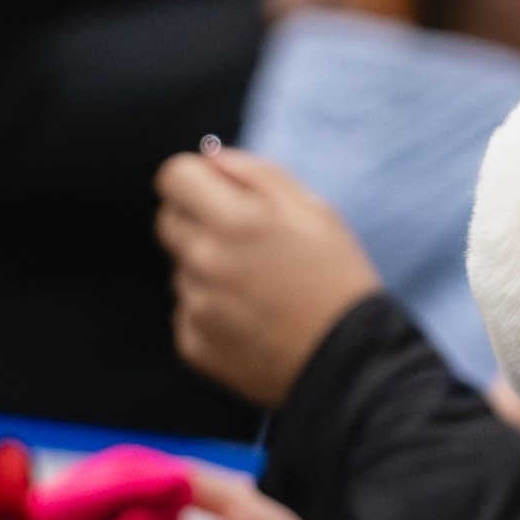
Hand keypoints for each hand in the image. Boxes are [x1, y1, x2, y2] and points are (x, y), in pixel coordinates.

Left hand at [157, 146, 384, 408]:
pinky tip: (251, 319)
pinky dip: (211, 312)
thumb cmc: (338, 279)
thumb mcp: (315, 210)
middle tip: (245, 242)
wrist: (350, 361)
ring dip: (208, 270)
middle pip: (168, 221)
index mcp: (235, 219)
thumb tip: (212, 157)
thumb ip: (258, 173)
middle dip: (198, 221)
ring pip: (182, 269)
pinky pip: (187, 313)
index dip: (195, 179)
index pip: (174, 177)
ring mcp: (196, 305)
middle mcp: (206, 259)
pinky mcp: (193, 343)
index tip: (213, 192)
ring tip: (259, 289)